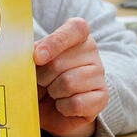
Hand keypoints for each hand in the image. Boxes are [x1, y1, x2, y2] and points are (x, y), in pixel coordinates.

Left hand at [34, 17, 107, 136]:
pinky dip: (63, 107)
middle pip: (59, 63)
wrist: (50, 106)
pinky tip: (63, 104)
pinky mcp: (102, 97)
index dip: (54, 43)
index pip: (75, 29)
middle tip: (43, 80)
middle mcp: (91, 51)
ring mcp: (100, 73)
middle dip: (43, 76)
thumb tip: (36, 54)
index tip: (37, 58)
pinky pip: (77, 103)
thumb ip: (33, 53)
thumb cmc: (41, 77)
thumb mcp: (33, 61)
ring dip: (53, 92)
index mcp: (76, 35)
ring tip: (54, 91)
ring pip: (68, 83)